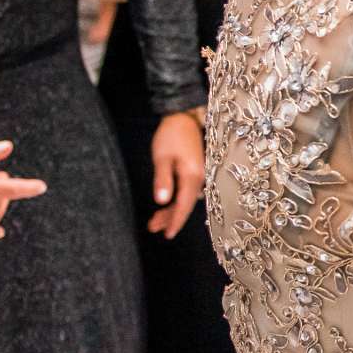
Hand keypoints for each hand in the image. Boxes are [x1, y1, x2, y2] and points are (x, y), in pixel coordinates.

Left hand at [148, 111, 204, 237]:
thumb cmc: (171, 135)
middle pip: (186, 205)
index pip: (184, 205)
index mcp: (193, 176)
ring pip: (185, 199)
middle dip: (170, 218)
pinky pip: (187, 191)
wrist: (184, 117)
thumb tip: (162, 201)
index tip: (167, 235)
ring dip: (172, 210)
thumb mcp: (162, 157)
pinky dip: (176, 200)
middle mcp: (200, 178)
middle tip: (153, 228)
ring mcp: (199, 175)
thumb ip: (163, 179)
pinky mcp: (195, 172)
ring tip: (154, 221)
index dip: (176, 221)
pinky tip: (166, 204)